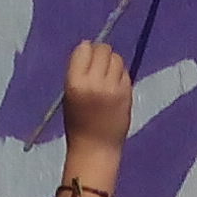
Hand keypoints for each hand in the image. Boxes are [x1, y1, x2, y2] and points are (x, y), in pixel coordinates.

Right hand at [58, 39, 131, 170]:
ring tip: (108, 77)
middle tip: (100, 66)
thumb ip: (79, 72)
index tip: (87, 58)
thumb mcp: (69, 94)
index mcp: (75, 82)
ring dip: (113, 63)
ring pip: (117, 59)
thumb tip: (91, 48)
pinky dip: (121, 76)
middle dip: (101, 54)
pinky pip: (125, 73)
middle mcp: (95, 82)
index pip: (83, 49)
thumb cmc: (78, 123)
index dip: (87, 51)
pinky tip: (115, 87)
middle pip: (103, 50)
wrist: (95, 148)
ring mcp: (113, 88)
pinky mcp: (127, 94)